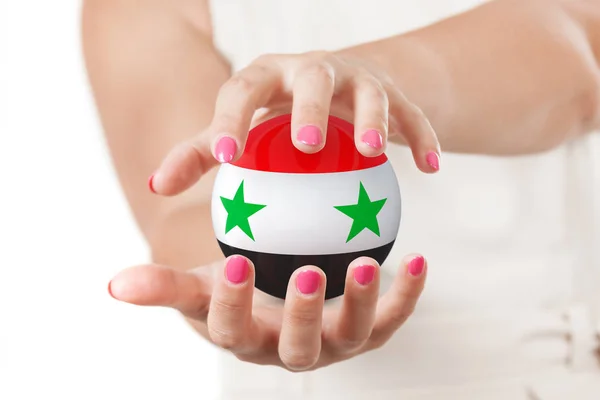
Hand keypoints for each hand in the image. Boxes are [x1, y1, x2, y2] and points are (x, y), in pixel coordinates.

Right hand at [108, 254, 426, 370]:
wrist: (281, 302)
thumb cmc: (239, 289)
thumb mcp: (202, 284)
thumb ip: (165, 286)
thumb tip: (114, 285)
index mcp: (248, 340)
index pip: (233, 331)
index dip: (231, 304)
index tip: (234, 262)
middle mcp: (293, 351)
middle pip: (298, 347)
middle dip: (303, 315)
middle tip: (308, 272)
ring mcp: (335, 344)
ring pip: (352, 335)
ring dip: (364, 303)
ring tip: (372, 262)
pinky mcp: (369, 331)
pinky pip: (392, 318)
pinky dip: (406, 295)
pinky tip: (417, 259)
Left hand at [149, 51, 440, 195]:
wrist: (336, 90)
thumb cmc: (275, 118)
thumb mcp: (239, 130)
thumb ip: (201, 154)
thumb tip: (156, 186)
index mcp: (266, 77)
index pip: (242, 91)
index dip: (234, 118)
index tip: (229, 157)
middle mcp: (310, 71)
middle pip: (310, 77)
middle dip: (309, 106)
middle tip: (306, 145)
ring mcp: (356, 79)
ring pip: (368, 90)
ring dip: (373, 117)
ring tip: (375, 152)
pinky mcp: (393, 92)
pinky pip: (412, 113)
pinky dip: (423, 136)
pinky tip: (431, 168)